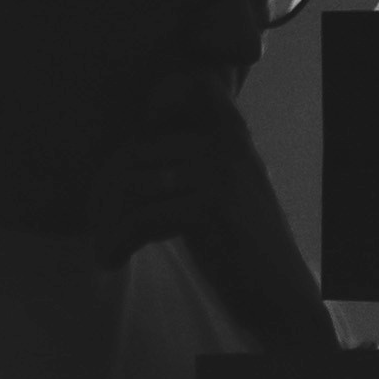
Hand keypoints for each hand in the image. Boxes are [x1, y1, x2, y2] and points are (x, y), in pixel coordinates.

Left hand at [80, 76, 270, 264]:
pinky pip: (140, 218)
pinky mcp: (211, 208)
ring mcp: (221, 173)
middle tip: (99, 226)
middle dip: (104, 195)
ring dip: (106, 224)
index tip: (141, 147)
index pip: (196, 84)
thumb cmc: (241, 247)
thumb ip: (190, 161)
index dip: (163, 96)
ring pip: (130, 187)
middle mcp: (228, 146)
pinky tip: (112, 260)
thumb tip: (122, 156)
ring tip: (104, 247)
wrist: (279, 294)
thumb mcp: (224, 190)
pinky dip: (117, 243)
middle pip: (134, 152)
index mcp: (233, 136)